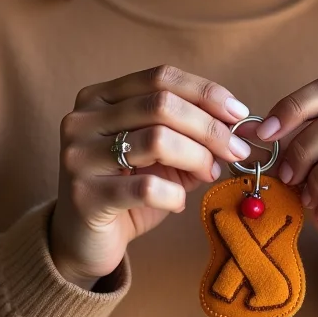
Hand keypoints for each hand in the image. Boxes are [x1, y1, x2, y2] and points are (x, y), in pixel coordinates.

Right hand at [49, 64, 251, 288]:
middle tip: (236, 149)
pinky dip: (175, 194)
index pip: (160, 77)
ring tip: (209, 173)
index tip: (238, 113)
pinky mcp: (85, 196)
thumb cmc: (126, 186)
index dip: (205, 91)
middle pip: (162, 104)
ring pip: (157, 140)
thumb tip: (234, 124)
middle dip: (209, 126)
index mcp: (100, 96)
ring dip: (197, 157)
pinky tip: (178, 201)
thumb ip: (188, 132)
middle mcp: (83, 119)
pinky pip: (147, 187)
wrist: (82, 239)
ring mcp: (79, 156)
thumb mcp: (157, 152)